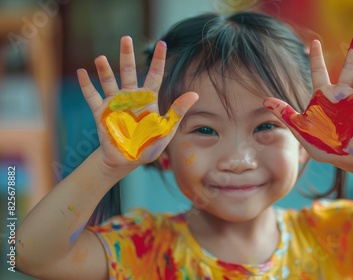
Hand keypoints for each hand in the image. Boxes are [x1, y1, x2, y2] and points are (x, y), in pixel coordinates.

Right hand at [77, 36, 197, 169]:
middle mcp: (131, 96)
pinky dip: (86, 85)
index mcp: (148, 99)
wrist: (127, 160)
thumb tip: (195, 94)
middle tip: (126, 38)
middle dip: (126, 55)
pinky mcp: (101, 112)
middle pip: (128, 71)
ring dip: (104, 69)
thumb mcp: (166, 129)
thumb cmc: (149, 145)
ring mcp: (114, 103)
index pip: (155, 74)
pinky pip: (92, 96)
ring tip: (100, 57)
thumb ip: (178, 111)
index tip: (162, 43)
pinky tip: (81, 72)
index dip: (159, 59)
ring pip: (109, 81)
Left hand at [264, 33, 352, 168]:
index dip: (316, 57)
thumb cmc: (321, 143)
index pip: (318, 72)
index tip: (315, 42)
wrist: (342, 159)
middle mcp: (341, 96)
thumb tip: (265, 100)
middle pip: (347, 69)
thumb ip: (285, 113)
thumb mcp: (300, 128)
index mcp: (323, 97)